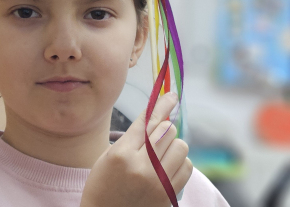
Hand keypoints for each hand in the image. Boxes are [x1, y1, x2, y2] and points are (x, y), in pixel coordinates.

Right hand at [81, 92, 191, 206]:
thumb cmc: (102, 185)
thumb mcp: (108, 156)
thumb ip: (132, 136)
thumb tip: (156, 115)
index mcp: (121, 154)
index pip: (147, 121)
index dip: (161, 105)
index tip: (171, 95)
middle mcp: (141, 168)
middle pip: (167, 131)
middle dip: (164, 129)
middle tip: (157, 136)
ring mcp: (157, 183)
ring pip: (181, 146)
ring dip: (173, 146)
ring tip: (161, 155)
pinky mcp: (168, 196)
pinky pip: (187, 167)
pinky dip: (180, 162)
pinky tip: (168, 167)